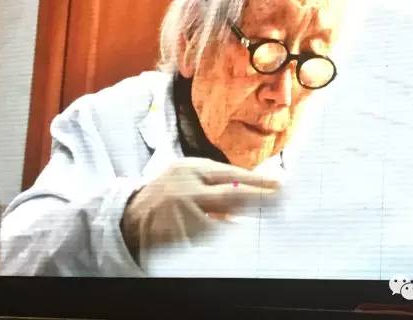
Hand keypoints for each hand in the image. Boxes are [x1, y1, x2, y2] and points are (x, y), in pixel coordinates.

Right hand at [120, 157, 278, 260]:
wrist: (129, 217)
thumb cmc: (169, 192)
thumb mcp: (190, 176)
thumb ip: (218, 180)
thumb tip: (258, 186)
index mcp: (191, 169)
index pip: (232, 175)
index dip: (259, 182)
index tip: (282, 186)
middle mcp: (186, 189)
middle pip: (231, 196)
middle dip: (260, 201)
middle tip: (282, 203)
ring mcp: (179, 215)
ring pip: (221, 224)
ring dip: (241, 227)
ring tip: (256, 227)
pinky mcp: (174, 237)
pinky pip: (206, 242)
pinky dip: (221, 243)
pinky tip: (232, 242)